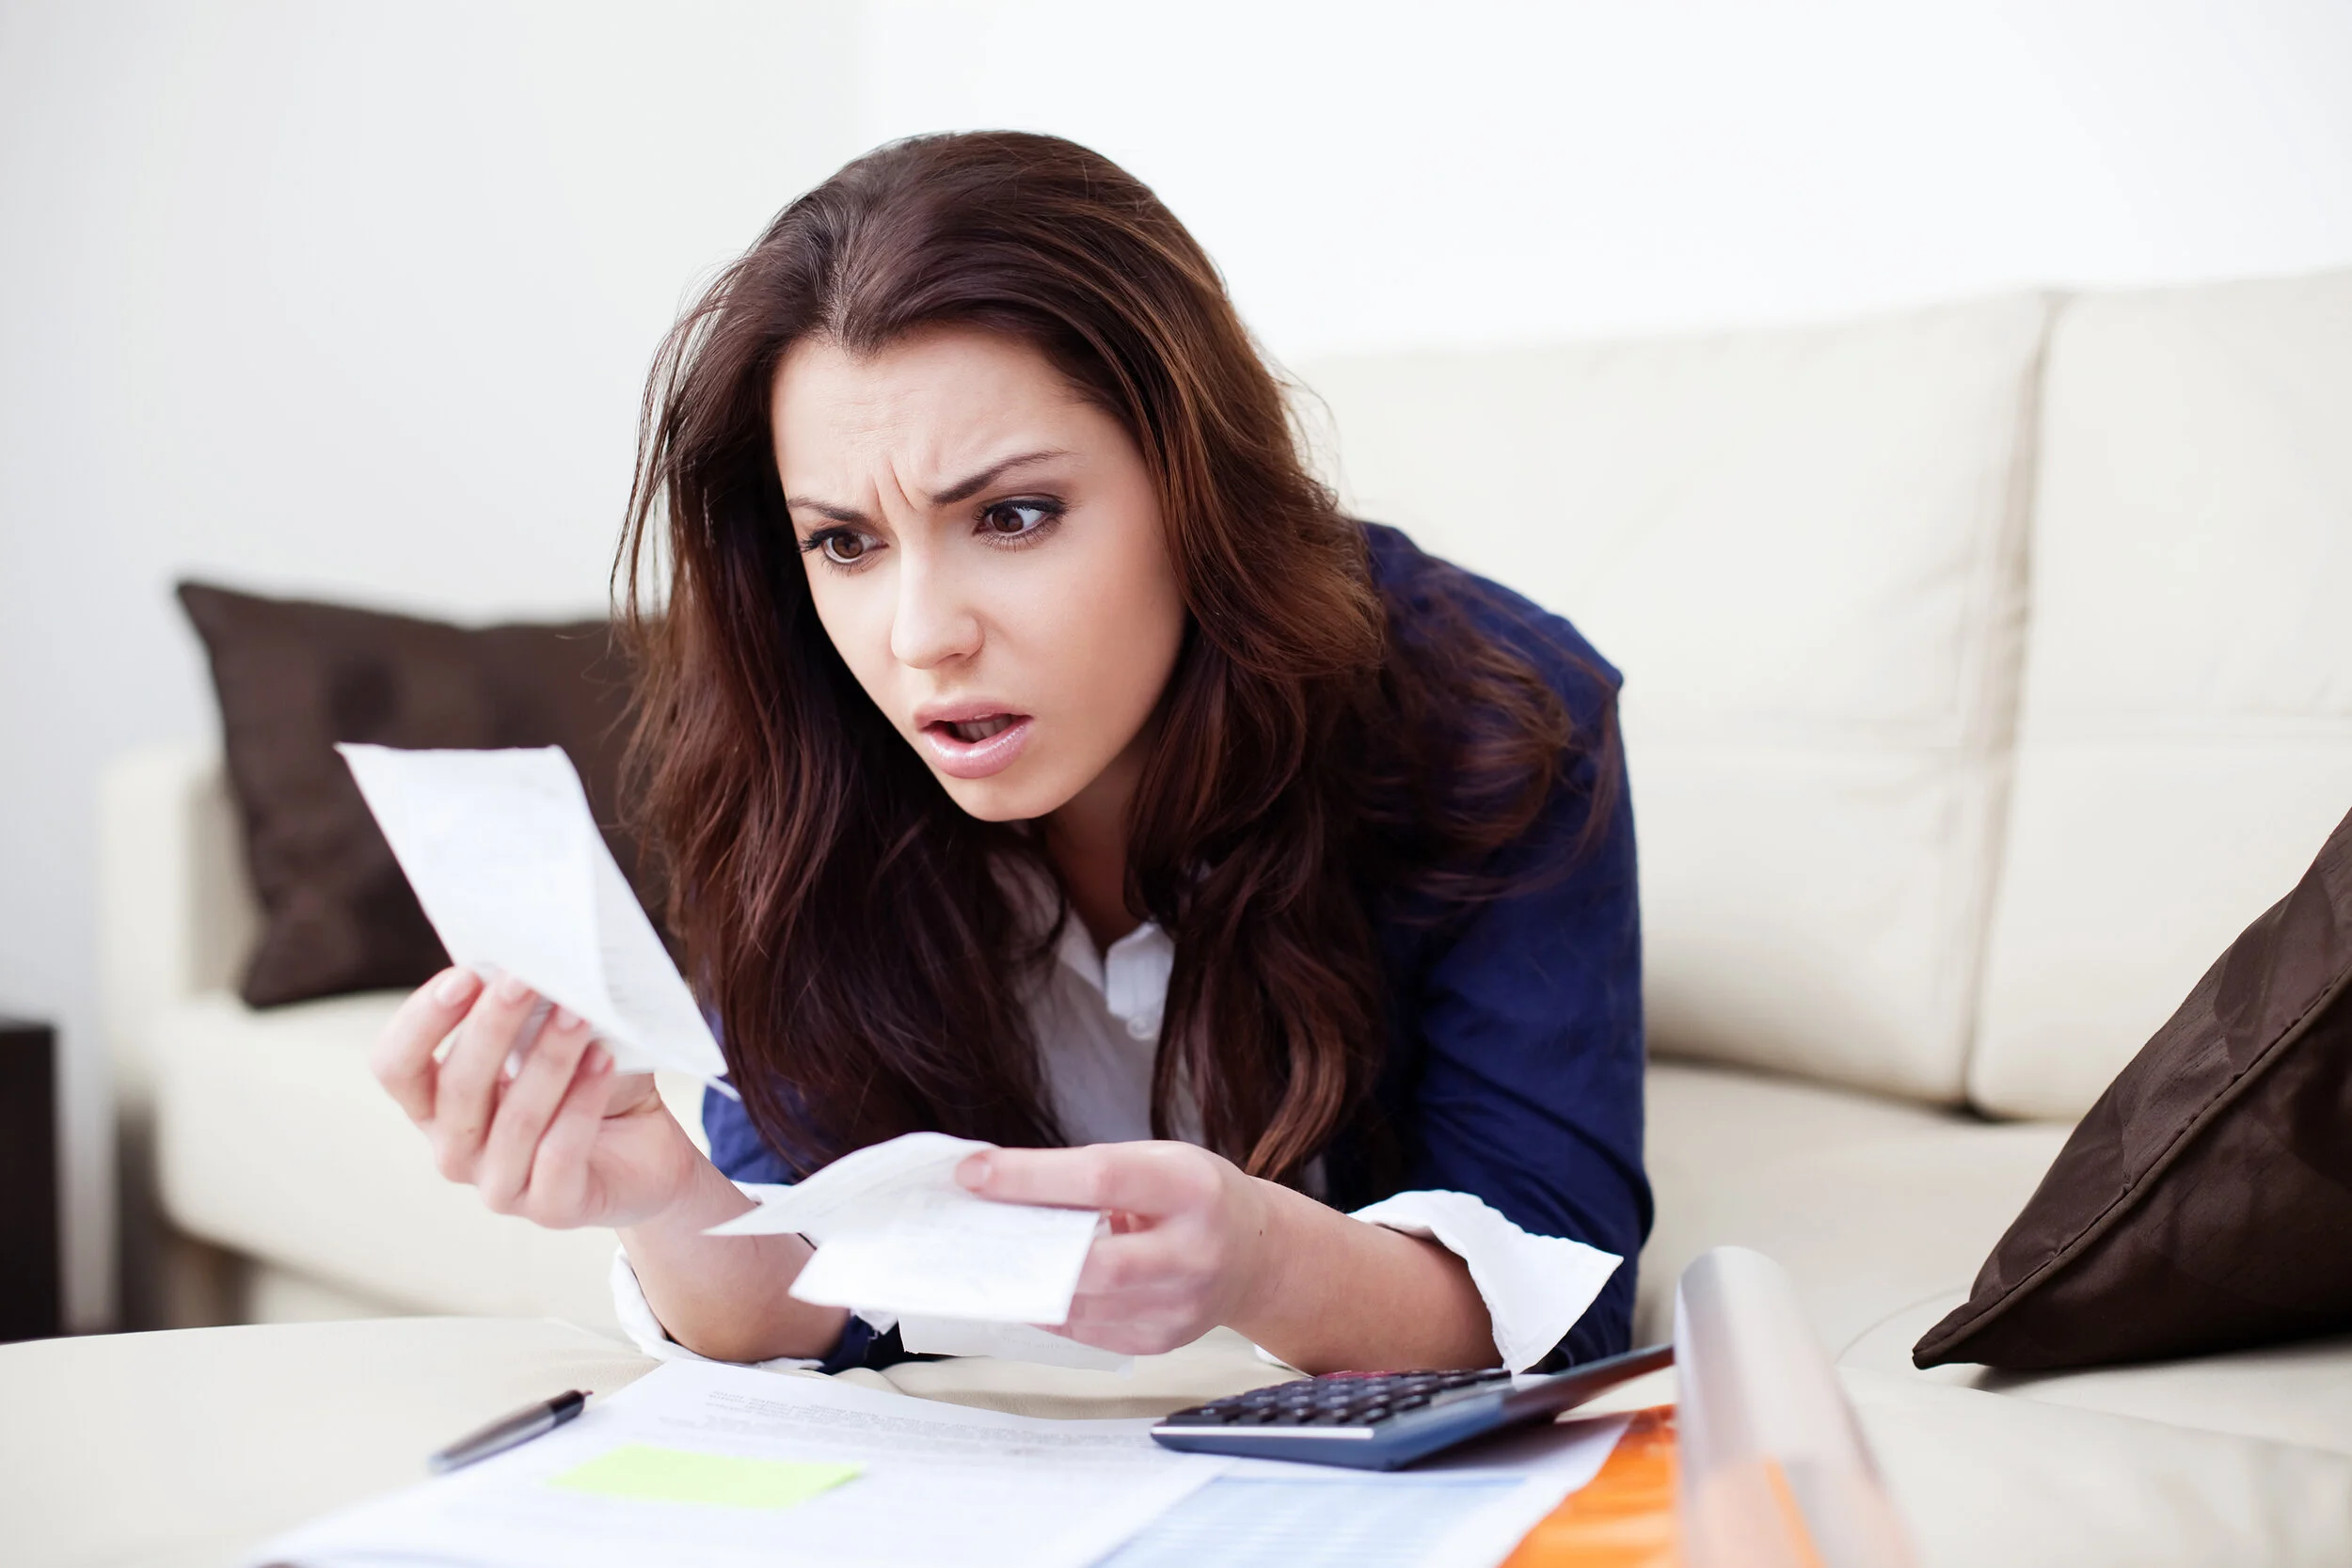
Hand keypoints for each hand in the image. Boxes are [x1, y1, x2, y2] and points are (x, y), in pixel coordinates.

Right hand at [370, 966, 707, 1230]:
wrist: (650, 1149)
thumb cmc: (588, 1081)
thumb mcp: (550, 1036)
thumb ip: (526, 1005)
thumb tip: (524, 950)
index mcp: (436, 1104)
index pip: (394, 1066)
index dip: (421, 1022)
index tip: (465, 975)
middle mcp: (455, 1150)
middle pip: (457, 1088)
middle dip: (492, 1027)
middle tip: (528, 980)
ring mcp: (499, 1186)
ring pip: (514, 1120)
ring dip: (548, 1060)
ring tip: (582, 1014)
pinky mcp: (551, 1209)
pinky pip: (560, 1153)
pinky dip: (583, 1102)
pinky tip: (606, 1060)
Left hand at [955, 1141, 1281, 1355]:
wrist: (1257, 1254)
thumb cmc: (1195, 1197)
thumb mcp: (1157, 1163)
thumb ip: (1089, 1175)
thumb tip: (1000, 1187)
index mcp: (1190, 1188)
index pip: (1099, 1179)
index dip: (1029, 1177)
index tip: (973, 1173)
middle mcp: (1192, 1252)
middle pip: (1091, 1263)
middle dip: (1022, 1248)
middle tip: (969, 1231)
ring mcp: (1179, 1306)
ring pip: (1081, 1306)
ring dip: (1025, 1283)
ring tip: (985, 1257)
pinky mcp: (1160, 1341)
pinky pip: (1085, 1330)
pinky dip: (1049, 1308)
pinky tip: (1026, 1286)